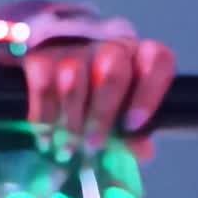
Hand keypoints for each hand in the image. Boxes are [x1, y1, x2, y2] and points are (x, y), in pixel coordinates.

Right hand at [21, 38, 175, 161]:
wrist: (50, 75)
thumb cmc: (97, 101)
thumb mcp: (118, 117)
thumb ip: (133, 133)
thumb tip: (143, 151)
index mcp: (138, 59)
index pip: (157, 60)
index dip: (148, 93)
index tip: (132, 125)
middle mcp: (109, 47)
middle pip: (112, 68)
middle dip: (102, 113)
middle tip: (94, 144)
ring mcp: (74, 48)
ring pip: (74, 76)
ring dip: (71, 119)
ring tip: (68, 147)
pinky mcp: (41, 56)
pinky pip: (43, 85)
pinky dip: (44, 118)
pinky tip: (46, 137)